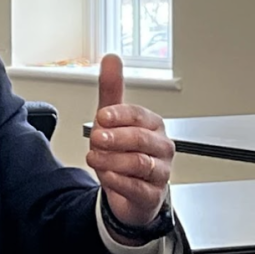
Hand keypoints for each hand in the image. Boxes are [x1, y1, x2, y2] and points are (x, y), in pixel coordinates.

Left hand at [86, 55, 172, 235]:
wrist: (128, 192)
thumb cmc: (123, 152)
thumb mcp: (112, 120)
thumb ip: (111, 90)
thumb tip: (111, 58)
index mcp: (153, 125)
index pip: (138, 115)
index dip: (118, 114)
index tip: (101, 116)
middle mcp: (160, 147)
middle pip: (140, 138)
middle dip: (115, 138)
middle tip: (96, 137)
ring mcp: (160, 171)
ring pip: (139, 163)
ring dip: (112, 160)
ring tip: (94, 157)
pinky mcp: (152, 195)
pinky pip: (138, 187)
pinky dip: (119, 181)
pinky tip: (107, 176)